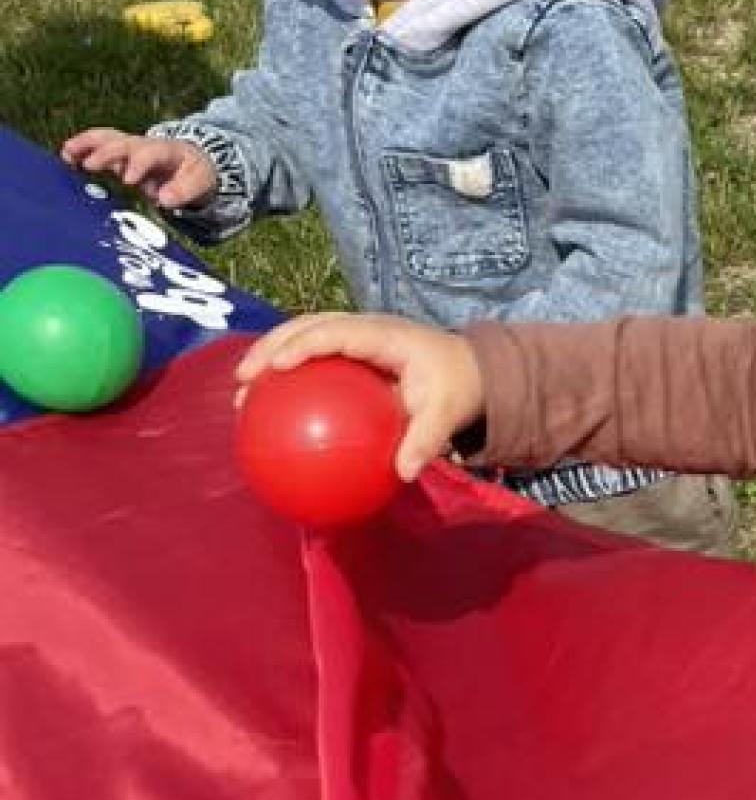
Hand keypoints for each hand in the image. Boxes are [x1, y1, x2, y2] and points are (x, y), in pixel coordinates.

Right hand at [63, 127, 219, 210]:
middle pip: (123, 143)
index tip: (128, 180)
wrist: (191, 161)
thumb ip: (183, 191)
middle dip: (106, 153)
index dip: (138, 165)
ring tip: (67, 154)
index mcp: (166, 151)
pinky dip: (82, 148)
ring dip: (86, 144)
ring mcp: (129, 146)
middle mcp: (144, 144)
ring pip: (106, 138)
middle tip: (89, 166)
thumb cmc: (193, 173)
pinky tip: (66, 157)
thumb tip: (164, 200)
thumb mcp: (198, 183)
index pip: (150, 153)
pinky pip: (98, 144)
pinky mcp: (118, 153)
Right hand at [236, 312, 485, 481]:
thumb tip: (403, 474)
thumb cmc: (456, 388)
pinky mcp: (349, 350)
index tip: (279, 367)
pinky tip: (267, 408)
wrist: (469, 370)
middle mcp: (364, 328)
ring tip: (241, 390)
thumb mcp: (447, 415)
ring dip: (269, 356)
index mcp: (384, 335)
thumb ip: (426, 441)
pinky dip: (287, 375)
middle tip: (243, 377)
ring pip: (302, 334)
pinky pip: (312, 356)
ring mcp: (354, 335)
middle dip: (270, 346)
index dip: (305, 343)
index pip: (336, 331)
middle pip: (306, 325)